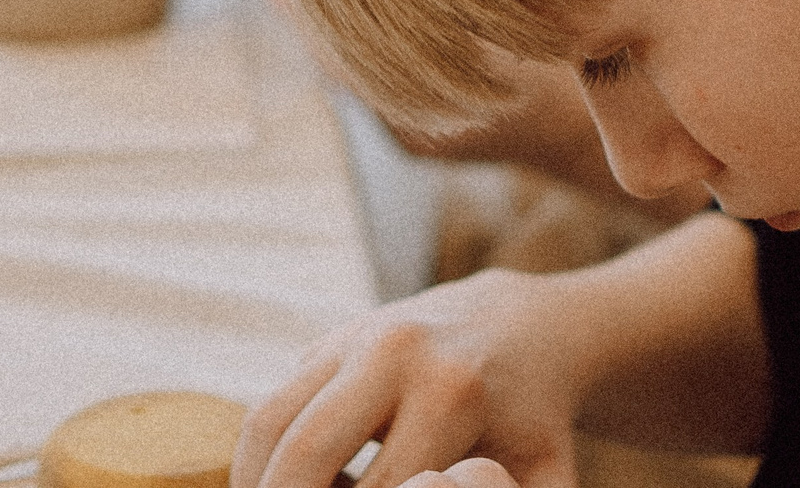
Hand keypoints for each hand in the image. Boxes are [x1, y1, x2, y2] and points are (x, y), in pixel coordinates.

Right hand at [235, 215, 771, 487]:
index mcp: (448, 392)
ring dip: (255, 481)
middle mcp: (391, 353)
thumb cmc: (533, 422)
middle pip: (303, 449)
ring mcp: (350, 337)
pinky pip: (270, 404)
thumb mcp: (544, 475)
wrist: (519, 327)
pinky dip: (261, 459)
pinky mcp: (325, 342)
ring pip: (268, 420)